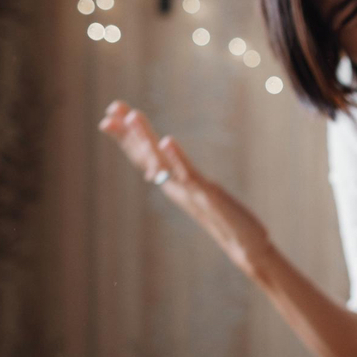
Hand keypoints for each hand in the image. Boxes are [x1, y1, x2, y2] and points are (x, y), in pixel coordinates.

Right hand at [98, 101, 272, 275]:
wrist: (246, 248)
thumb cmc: (228, 222)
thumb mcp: (201, 196)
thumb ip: (185, 181)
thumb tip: (168, 172)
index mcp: (174, 185)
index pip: (144, 157)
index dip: (126, 137)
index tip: (109, 114)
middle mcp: (176, 188)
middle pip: (146, 156)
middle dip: (127, 133)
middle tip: (109, 109)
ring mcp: (189, 192)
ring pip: (162, 162)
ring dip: (146, 139)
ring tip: (132, 116)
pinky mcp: (207, 196)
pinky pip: (188, 175)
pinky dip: (176, 157)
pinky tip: (167, 141)